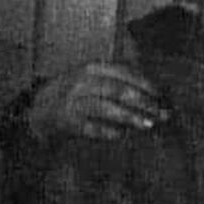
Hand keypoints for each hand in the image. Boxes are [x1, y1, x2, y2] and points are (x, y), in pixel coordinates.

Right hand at [28, 62, 168, 140]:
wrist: (40, 108)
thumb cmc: (79, 94)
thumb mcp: (97, 80)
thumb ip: (123, 84)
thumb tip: (160, 98)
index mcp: (94, 68)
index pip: (124, 72)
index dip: (146, 84)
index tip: (163, 97)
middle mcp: (82, 82)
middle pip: (118, 90)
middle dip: (143, 102)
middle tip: (162, 114)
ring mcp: (73, 101)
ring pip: (105, 108)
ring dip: (129, 116)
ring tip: (148, 125)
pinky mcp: (66, 121)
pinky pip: (90, 127)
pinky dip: (106, 131)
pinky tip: (121, 135)